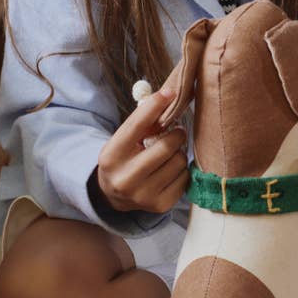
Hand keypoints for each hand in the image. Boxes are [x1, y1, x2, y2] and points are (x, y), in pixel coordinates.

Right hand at [96, 86, 189, 213]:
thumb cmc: (125, 158)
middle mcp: (125, 179)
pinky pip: (185, 178)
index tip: (170, 92)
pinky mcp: (160, 205)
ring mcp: (143, 195)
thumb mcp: (124, 139)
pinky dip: (182, 169)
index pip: (136, 125)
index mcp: (112, 156)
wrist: (114, 196)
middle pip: (166, 146)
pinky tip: (171, 169)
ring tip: (170, 153)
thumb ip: (143, 120)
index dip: (155, 105)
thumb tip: (169, 95)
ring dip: (180, 152)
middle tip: (177, 131)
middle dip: (177, 134)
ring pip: (179, 161)